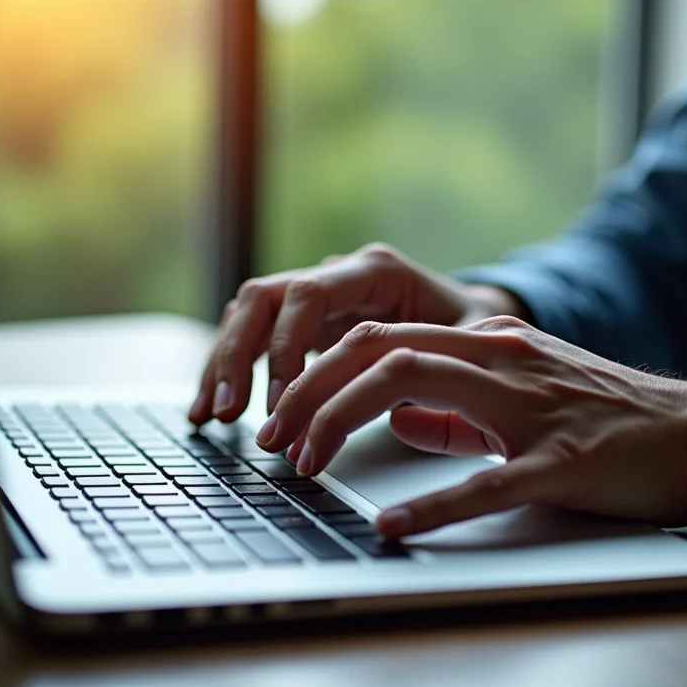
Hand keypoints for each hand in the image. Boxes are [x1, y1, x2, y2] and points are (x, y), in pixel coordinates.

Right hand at [189, 243, 527, 425]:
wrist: (479, 321)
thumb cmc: (477, 333)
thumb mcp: (471, 345)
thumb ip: (436, 366)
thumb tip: (393, 412)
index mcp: (376, 270)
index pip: (308, 295)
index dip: (286, 348)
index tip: (282, 401)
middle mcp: (338, 275)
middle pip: (264, 298)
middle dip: (238, 354)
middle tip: (228, 411)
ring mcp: (317, 297)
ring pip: (248, 316)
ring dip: (222, 363)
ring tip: (207, 416)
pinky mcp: (305, 324)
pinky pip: (254, 339)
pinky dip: (230, 372)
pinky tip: (210, 411)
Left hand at [254, 316, 686, 537]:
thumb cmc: (609, 418)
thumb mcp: (524, 392)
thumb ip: (459, 401)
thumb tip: (399, 415)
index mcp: (489, 345)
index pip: (381, 338)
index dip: (319, 373)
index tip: (282, 416)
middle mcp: (501, 361)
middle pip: (381, 351)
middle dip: (311, 393)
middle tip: (273, 443)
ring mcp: (531, 408)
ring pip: (415, 389)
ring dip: (344, 424)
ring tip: (306, 467)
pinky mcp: (561, 462)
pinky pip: (485, 482)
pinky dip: (430, 505)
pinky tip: (391, 527)